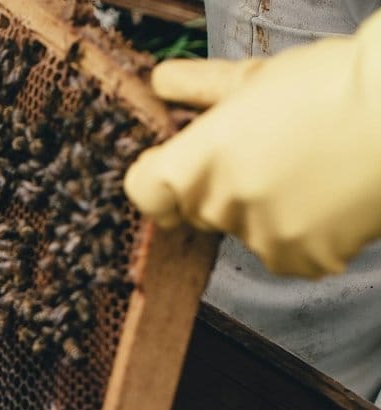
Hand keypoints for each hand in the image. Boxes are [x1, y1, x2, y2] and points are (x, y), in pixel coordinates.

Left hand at [124, 11, 380, 277]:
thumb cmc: (335, 85)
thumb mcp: (259, 80)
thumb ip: (202, 90)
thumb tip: (161, 80)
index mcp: (195, 164)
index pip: (145, 191)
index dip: (158, 177)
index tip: (175, 167)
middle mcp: (218, 208)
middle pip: (200, 210)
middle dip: (226, 188)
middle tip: (274, 156)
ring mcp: (258, 238)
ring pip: (248, 230)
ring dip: (270, 209)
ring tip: (315, 171)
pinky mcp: (299, 259)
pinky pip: (289, 252)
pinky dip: (307, 232)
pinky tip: (331, 199)